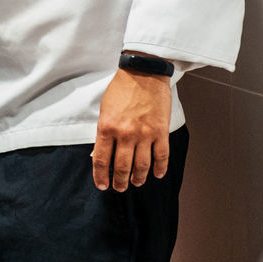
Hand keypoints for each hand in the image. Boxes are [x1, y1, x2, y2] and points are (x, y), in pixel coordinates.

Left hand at [92, 65, 172, 191]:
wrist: (143, 73)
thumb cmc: (121, 89)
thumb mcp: (104, 110)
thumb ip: (103, 132)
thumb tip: (100, 153)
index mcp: (107, 128)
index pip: (101, 160)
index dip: (101, 176)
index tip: (102, 185)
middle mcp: (125, 134)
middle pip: (122, 167)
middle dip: (120, 181)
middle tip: (119, 188)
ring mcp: (145, 134)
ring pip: (142, 166)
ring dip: (138, 178)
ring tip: (135, 183)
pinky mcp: (161, 132)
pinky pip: (162, 156)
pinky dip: (160, 168)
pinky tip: (157, 175)